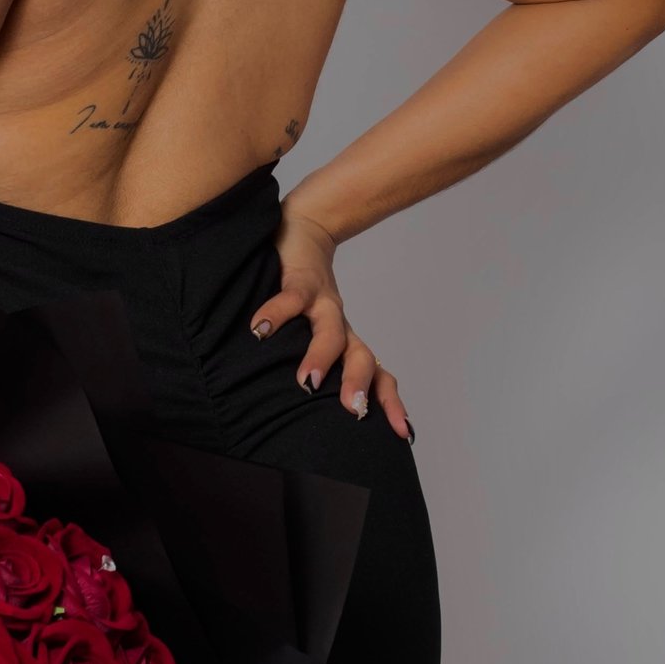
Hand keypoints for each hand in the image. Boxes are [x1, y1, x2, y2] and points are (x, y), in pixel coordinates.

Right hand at [250, 210, 412, 437]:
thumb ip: (313, 364)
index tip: (403, 434)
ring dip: (321, 357)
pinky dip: (276, 313)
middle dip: (358, 386)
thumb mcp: (313, 332)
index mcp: (348, 343)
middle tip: (353, 412)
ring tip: (307, 380)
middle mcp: (341, 325)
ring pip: (332, 331)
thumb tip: (302, 407)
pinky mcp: (300, 280)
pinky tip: (261, 329)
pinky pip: (291, 298)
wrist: (305, 229)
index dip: (391, 404)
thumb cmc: (304, 292)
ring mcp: (322, 303)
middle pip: (361, 358)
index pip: (379, 376)